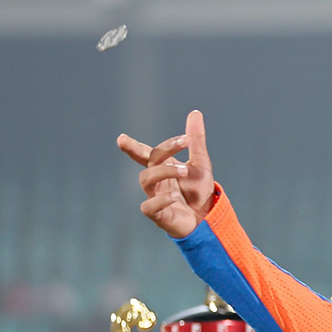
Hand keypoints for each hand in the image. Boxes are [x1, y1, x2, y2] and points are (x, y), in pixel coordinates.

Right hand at [117, 109, 216, 238]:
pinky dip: (160, 200)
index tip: (123, 139)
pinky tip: (173, 196)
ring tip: (185, 171)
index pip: (146, 153)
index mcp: (162, 166)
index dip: (134, 146)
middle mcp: (156, 180)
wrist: (208, 218)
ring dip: (165, 171)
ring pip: (147, 179)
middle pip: (149, 161)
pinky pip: (148, 207)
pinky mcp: (157, 215)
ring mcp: (154, 196)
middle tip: (184, 143)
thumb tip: (195, 113)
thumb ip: (196, 140)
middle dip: (164, 151)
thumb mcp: (201, 163)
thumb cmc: (199, 191)